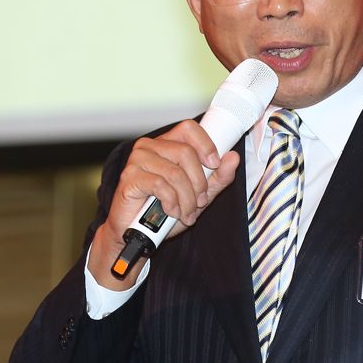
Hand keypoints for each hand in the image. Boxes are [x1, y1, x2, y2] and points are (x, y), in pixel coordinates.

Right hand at [87, 120, 241, 289]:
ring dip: (186, 199)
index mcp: (166, 144)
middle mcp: (149, 147)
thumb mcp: (199, 195)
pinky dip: (171, 202)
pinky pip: (160, 185)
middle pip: (186, 153)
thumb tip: (233, 158)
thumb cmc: (164, 211)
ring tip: (186, 214)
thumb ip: (217, 178)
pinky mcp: (129, 178)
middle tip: (200, 203)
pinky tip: (170, 212)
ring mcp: (137, 160)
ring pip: (175, 172)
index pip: (189, 128)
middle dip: (199, 183)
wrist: (137, 233)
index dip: (205, 144)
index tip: (214, 164)